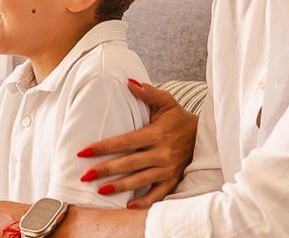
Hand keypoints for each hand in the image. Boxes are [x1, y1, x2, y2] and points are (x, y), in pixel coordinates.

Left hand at [76, 79, 196, 206]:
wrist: (204, 136)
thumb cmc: (179, 118)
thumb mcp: (167, 102)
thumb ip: (148, 92)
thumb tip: (128, 81)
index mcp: (157, 134)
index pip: (125, 142)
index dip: (103, 147)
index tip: (83, 152)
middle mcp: (163, 153)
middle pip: (129, 163)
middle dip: (105, 170)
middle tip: (84, 176)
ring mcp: (169, 169)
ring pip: (140, 180)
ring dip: (120, 187)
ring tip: (100, 191)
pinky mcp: (174, 180)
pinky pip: (158, 194)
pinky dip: (144, 202)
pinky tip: (128, 206)